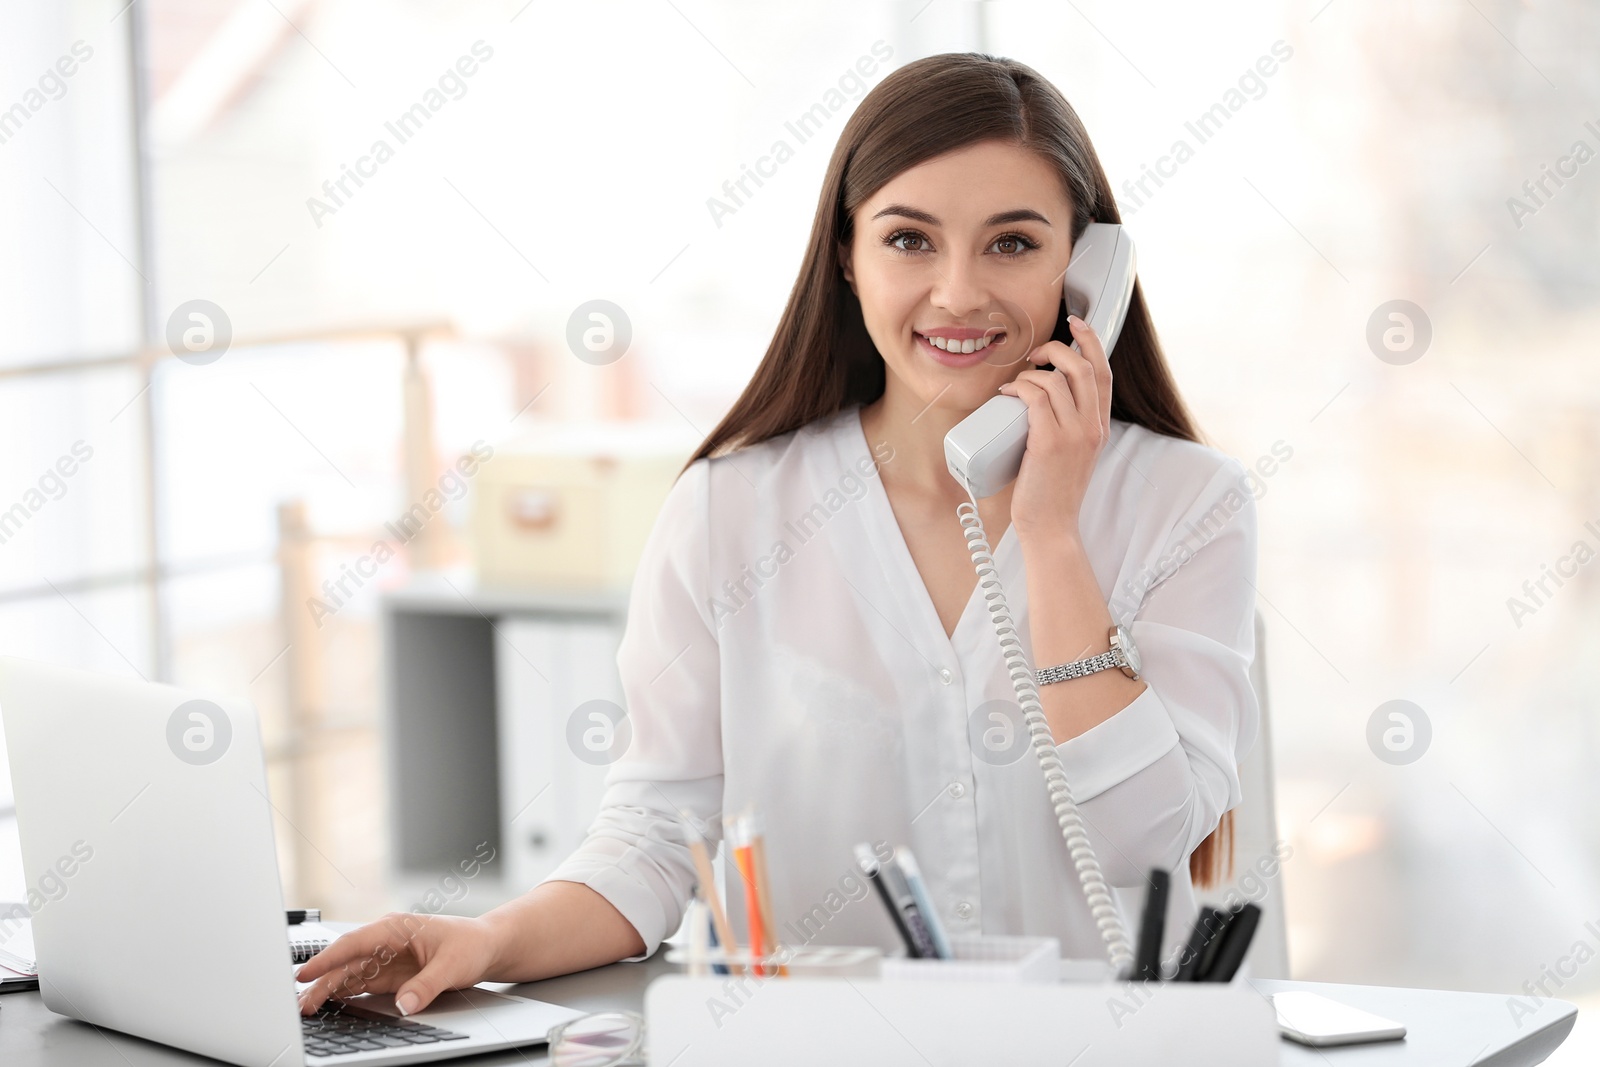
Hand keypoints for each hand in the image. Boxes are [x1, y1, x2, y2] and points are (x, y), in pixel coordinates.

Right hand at [295, 912, 499, 1016]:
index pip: (354, 943)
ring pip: (349, 974)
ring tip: (308, 1008)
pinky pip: (360, 984)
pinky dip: (343, 994)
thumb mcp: (453, 966)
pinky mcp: (388, 974)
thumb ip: (426, 986)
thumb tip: (404, 1004)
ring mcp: (385, 958)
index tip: (306, 973)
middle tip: (301, 1003)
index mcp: (396, 928)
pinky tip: (328, 1004)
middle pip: (346, 962)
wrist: (486, 946)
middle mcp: (386, 941)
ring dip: (328, 990)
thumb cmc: (471, 944)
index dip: (327, 959)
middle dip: (321, 981)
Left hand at [996, 315, 1112, 541]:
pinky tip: (1006, 394)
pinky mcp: (1049, 443)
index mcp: (1099, 427)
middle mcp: (1092, 427)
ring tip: (1014, 385)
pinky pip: (1035, 398)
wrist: (1050, 527)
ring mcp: (1073, 435)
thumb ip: (1067, 428)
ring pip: (1055, 381)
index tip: (1076, 324)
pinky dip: (1018, 388)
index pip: (1103, 373)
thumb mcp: (1072, 455)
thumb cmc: (1052, 493)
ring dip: (1029, 373)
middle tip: (1036, 354)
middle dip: (1058, 348)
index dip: (1091, 342)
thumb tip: (1039, 401)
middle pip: (1083, 368)